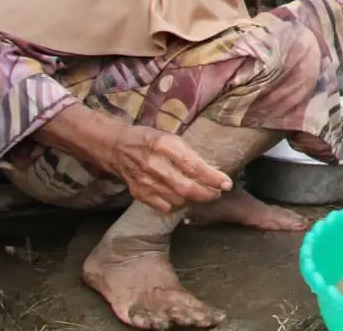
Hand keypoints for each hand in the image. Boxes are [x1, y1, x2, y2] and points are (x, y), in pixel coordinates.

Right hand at [102, 126, 231, 212]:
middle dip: (206, 193)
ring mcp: (144, 181)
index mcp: (163, 144)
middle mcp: (153, 164)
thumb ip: (189, 153)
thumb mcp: (171, 137)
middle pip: (185, 187)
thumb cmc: (149, 139)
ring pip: (176, 199)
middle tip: (218, 192)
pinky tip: (184, 199)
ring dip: (194, 200)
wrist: (116, 147)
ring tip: (203, 194)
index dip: (212, 177)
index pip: (192, 165)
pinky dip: (178, 205)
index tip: (226, 183)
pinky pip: (164, 206)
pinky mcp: (138, 193)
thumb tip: (213, 170)